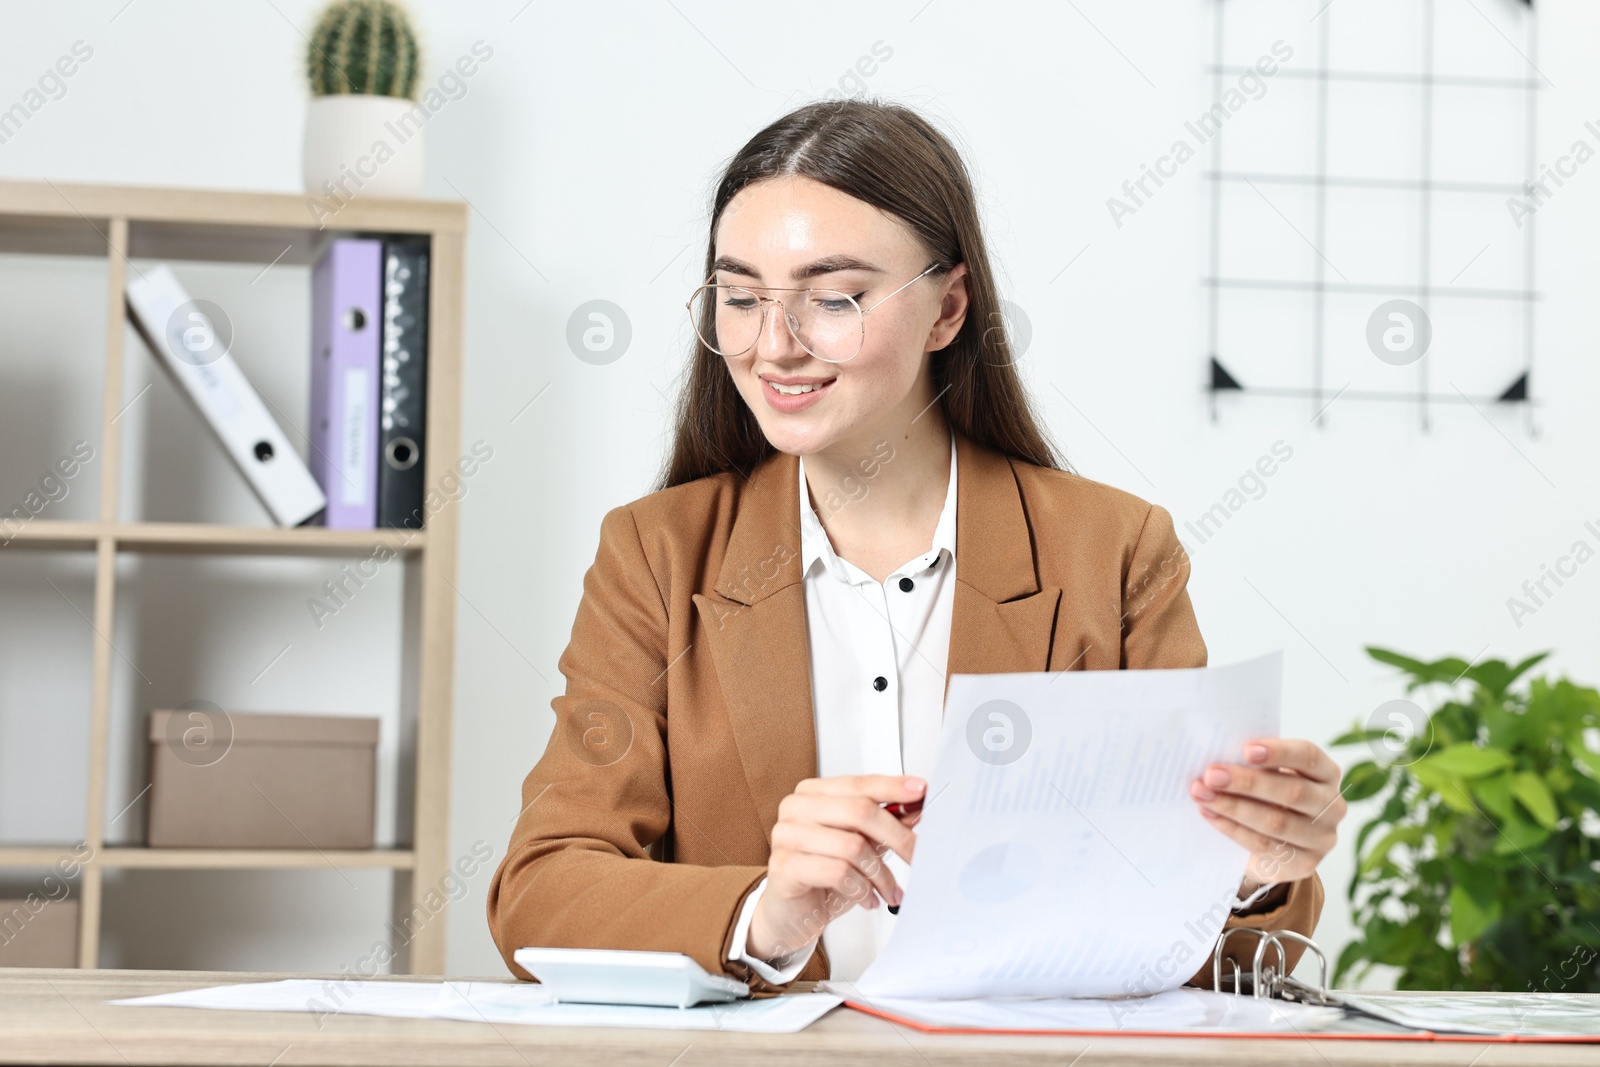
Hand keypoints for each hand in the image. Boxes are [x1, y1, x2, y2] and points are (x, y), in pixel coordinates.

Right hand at [747, 774, 923, 961]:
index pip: (859, 784)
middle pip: (860, 811)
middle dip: (897, 836)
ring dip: (880, 874)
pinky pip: (838, 872)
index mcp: (813, 793)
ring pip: (853, 846)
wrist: (793, 915)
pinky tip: (867, 899)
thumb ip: (884, 824)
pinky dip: (861, 889)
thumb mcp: (861, 846)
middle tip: (916, 856)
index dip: (893, 787)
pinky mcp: (784, 866)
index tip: (919, 791)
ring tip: (888, 890)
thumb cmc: (824, 877)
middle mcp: (796, 808)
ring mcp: (787, 835)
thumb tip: (915, 809)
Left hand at [1188, 738, 1345, 894]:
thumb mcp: (1270, 775)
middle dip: (1247, 782)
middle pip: (1292, 792)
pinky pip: (1263, 845)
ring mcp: (1322, 838)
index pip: (1309, 757)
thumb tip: (1218, 758)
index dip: (1279, 752)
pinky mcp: (1305, 863)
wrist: (1275, 846)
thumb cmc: (1269, 796)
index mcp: (1326, 774)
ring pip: (1276, 821)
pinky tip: (1210, 814)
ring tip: (1202, 794)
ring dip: (1233, 807)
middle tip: (1211, 775)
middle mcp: (1332, 806)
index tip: (1246, 749)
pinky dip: (1232, 828)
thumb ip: (1255, 765)